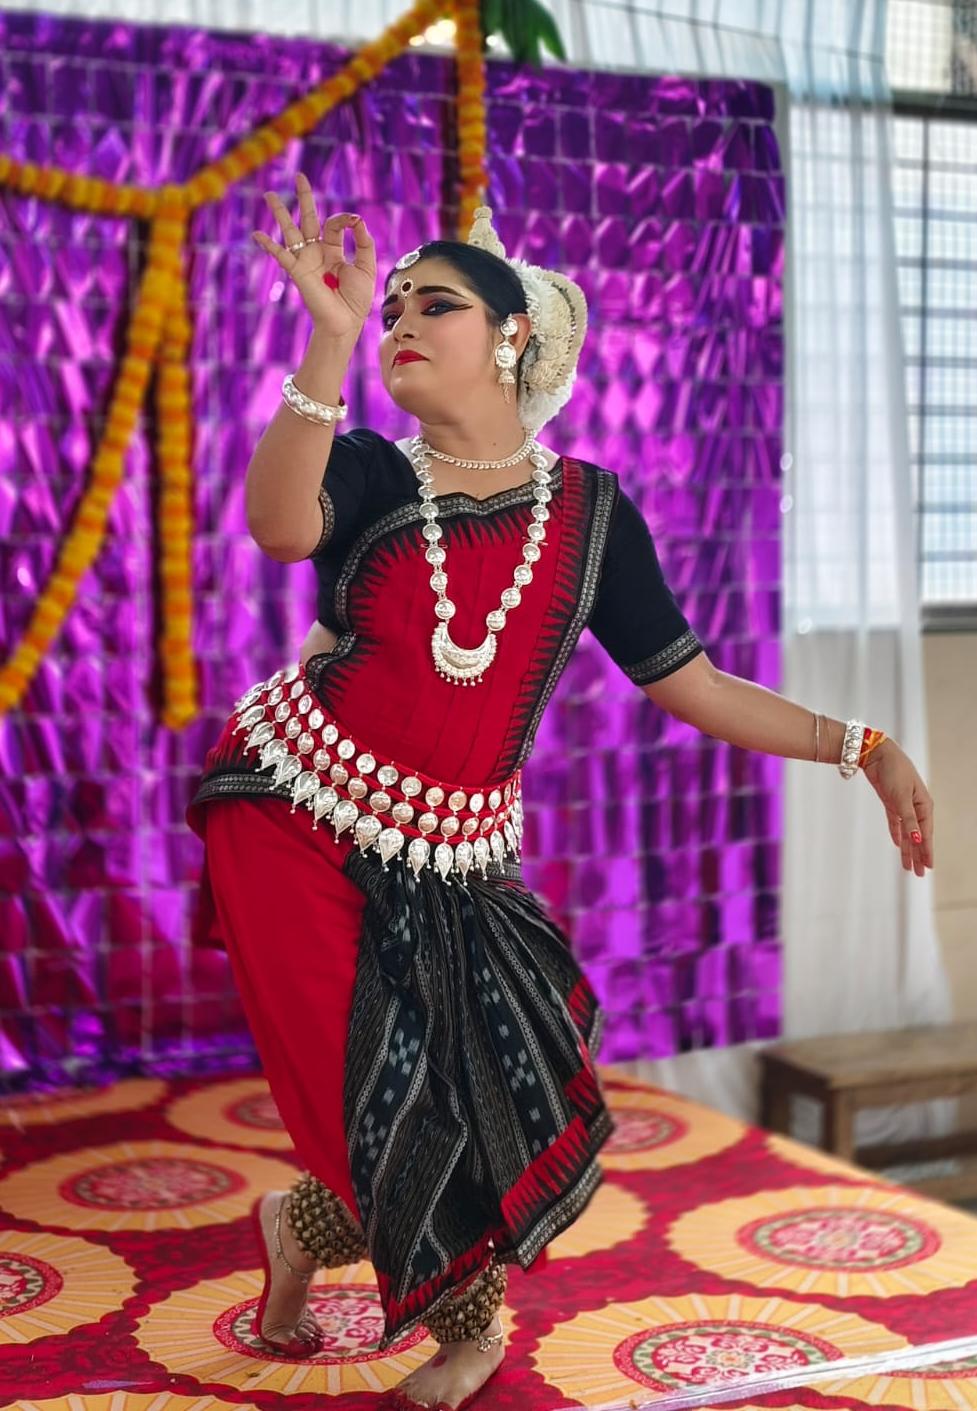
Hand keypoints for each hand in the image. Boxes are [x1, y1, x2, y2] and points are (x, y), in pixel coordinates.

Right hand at [252, 172, 376, 337]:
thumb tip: (358, 220)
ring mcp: (305, 260)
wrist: (345, 322)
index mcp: (332, 250)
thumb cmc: (356, 299)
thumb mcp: (366, 266)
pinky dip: (268, 245)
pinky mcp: (298, 272)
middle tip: (299, 176)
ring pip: (290, 231)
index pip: (334, 224)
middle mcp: (316, 252)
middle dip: (304, 198)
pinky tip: (256, 234)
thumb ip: (364, 243)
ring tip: (269, 195)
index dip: (345, 219)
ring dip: (280, 213)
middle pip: (308, 219)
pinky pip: (281, 255)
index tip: (355, 222)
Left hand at [861, 739, 934, 876]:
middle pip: (918, 836)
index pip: (925, 833)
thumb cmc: (893, 771)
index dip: (926, 851)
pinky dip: (897, 833)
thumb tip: (917, 840)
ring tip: (908, 866)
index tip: (928, 867)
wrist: (876, 753)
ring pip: (907, 832)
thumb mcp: (901, 797)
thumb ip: (908, 819)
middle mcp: (915, 806)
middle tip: (919, 874)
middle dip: (918, 855)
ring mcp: (903, 804)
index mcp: (923, 804)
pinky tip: (898, 844)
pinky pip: (895, 822)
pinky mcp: (890, 802)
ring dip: (907, 849)